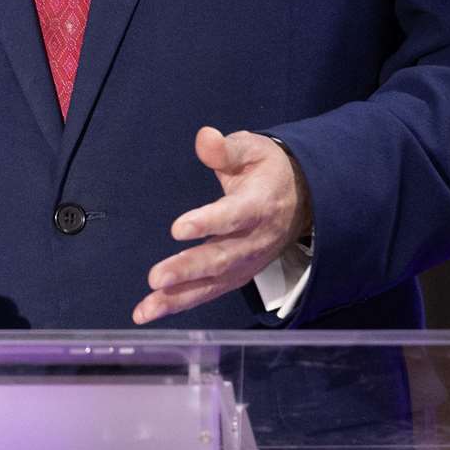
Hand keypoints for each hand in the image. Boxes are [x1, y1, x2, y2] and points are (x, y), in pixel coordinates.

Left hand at [132, 126, 311, 324]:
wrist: (302, 200)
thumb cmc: (268, 171)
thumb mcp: (252, 149)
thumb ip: (226, 149)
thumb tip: (204, 138)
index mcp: (258, 204)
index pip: (233, 216)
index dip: (208, 222)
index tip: (179, 227)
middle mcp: (253, 240)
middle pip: (220, 258)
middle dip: (188, 269)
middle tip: (157, 278)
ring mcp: (247, 263)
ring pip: (212, 284)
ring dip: (178, 297)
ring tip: (147, 307)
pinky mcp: (237, 276)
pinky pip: (208, 293)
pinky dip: (180, 304)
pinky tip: (151, 311)